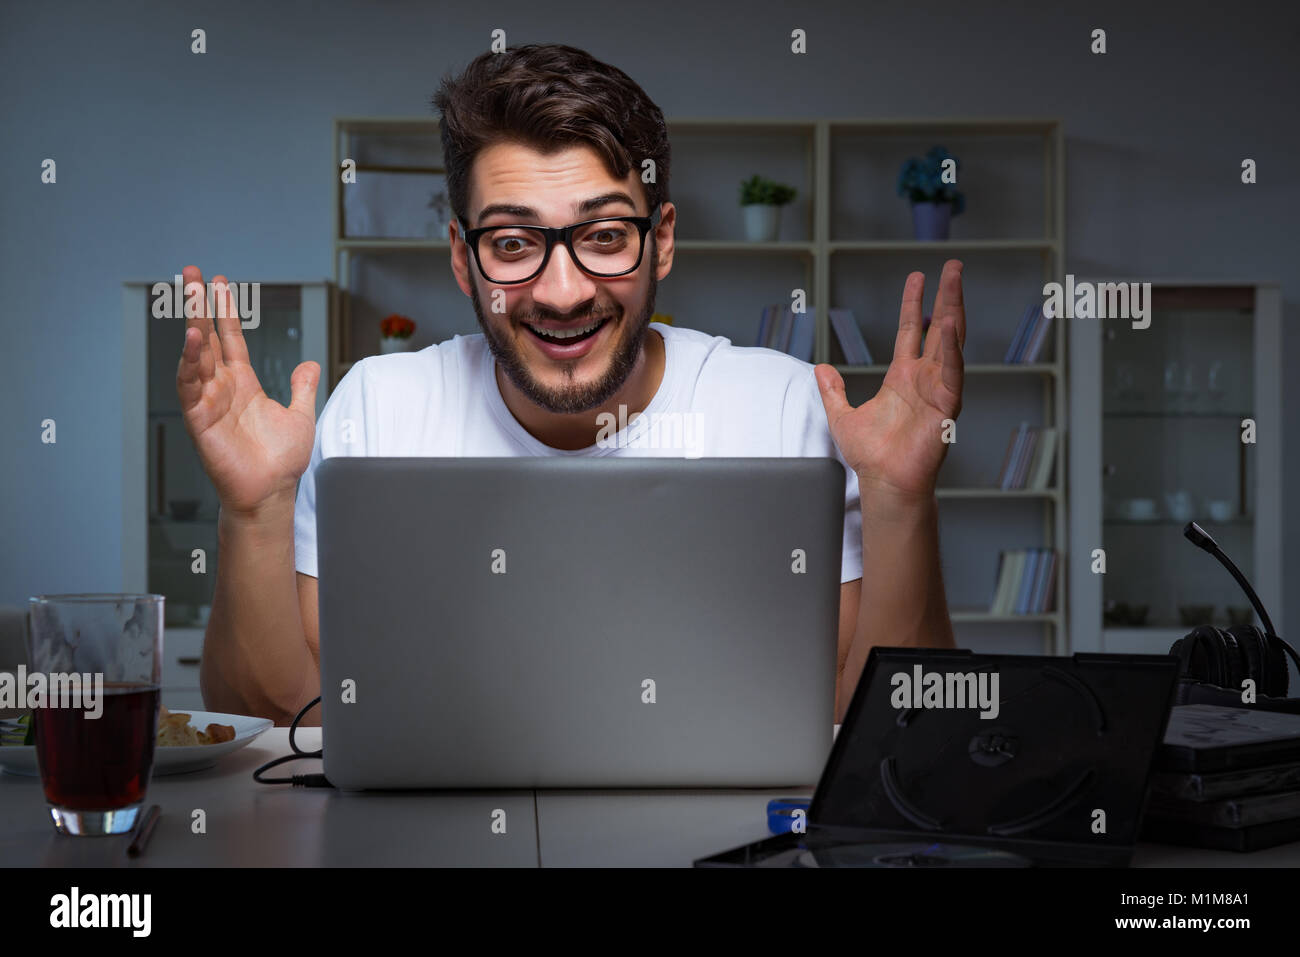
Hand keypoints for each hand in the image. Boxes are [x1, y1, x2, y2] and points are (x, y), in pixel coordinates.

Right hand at [175, 265, 319, 516]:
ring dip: (192, 325)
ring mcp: (209, 401)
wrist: (271, 492)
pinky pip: (190, 386)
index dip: (226, 311)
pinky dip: (188, 363)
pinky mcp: (200, 419)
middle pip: (208, 338)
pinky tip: (193, 340)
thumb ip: (302, 387)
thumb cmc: (281, 461)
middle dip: (199, 305)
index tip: (221, 284)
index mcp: (244, 384)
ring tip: (190, 297)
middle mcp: (223, 388)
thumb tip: (309, 363)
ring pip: (196, 356)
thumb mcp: (301, 414)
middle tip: (191, 274)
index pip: (231, 338)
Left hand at [815, 259, 964, 506]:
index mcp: (903, 377)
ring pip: (951, 343)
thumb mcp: (841, 415)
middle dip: (947, 297)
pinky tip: (953, 327)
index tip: (919, 279)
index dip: (914, 304)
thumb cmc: (871, 455)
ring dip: (954, 312)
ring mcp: (938, 390)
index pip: (911, 331)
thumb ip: (832, 390)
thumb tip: (819, 368)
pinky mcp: (946, 406)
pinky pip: (953, 373)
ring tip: (955, 284)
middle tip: (953, 267)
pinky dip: (954, 351)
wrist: (885, 482)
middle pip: (939, 329)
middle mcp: (924, 378)